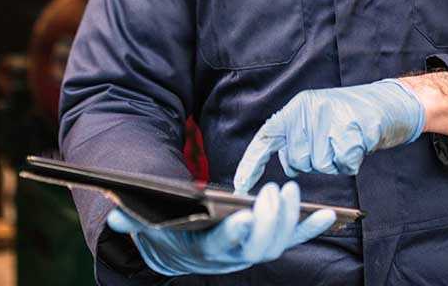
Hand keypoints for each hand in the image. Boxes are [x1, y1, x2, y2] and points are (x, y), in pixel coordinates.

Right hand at [105, 181, 334, 275]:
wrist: (180, 249)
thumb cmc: (166, 231)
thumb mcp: (147, 226)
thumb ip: (133, 223)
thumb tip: (113, 218)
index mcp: (207, 250)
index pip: (223, 246)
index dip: (234, 235)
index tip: (243, 218)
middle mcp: (234, 256)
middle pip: (259, 246)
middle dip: (271, 221)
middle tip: (276, 191)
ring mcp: (254, 249)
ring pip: (279, 242)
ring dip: (293, 220)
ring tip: (296, 192)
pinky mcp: (268, 241)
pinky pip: (295, 237)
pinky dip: (313, 228)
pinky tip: (333, 215)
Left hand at [233, 79, 425, 192]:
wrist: (389, 102)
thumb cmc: (350, 116)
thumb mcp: (316, 117)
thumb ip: (298, 136)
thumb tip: (287, 164)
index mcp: (297, 107)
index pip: (266, 136)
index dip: (252, 162)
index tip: (241, 185)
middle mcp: (309, 110)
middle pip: (296, 160)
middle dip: (312, 162)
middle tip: (331, 144)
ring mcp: (330, 119)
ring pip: (319, 165)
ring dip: (334, 162)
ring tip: (345, 142)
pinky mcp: (351, 131)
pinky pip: (343, 166)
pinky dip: (351, 163)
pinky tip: (358, 145)